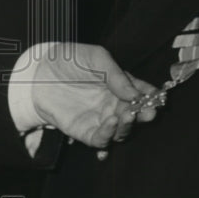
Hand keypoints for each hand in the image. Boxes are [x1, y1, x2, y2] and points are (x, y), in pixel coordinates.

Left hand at [27, 43, 158, 147]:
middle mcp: (113, 104)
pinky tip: (110, 121)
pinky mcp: (85, 131)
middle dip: (144, 114)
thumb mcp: (96, 58)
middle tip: (147, 112)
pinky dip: (108, 133)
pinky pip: (101, 139)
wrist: (39, 71)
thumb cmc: (70, 59)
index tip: (159, 98)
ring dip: (127, 125)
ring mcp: (100, 119)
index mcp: (120, 85)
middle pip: (136, 115)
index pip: (142, 93)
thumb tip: (136, 95)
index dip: (152, 97)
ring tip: (127, 115)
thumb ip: (116, 75)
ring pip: (121, 131)